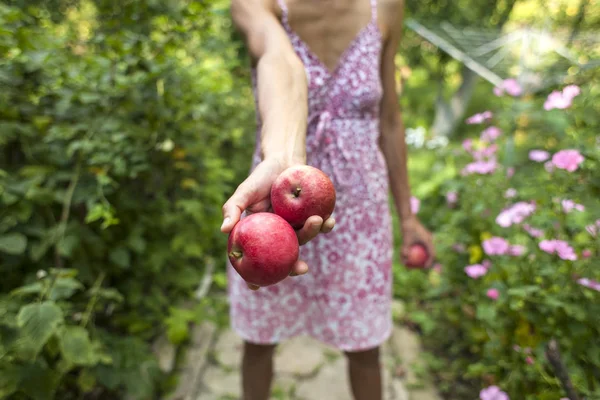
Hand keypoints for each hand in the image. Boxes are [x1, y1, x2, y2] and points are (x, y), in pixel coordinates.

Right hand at [221, 156, 335, 289]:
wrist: (284, 160)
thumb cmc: (261, 177)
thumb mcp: (245, 191)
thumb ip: (234, 209)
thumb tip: (224, 230)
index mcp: (261, 234)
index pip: (255, 259)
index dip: (254, 276)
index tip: (256, 287)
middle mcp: (279, 235)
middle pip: (286, 257)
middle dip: (295, 267)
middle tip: (302, 269)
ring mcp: (296, 226)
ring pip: (305, 238)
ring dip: (312, 233)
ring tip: (317, 221)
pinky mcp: (312, 216)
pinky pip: (320, 224)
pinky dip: (326, 224)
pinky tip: (329, 219)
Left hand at [400, 215, 434, 267]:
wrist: (407, 217)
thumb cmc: (407, 228)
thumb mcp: (405, 241)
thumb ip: (405, 252)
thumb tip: (404, 263)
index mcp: (428, 241)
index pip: (432, 254)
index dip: (430, 262)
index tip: (425, 268)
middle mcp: (428, 239)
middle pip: (430, 252)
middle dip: (426, 260)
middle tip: (420, 267)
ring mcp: (425, 237)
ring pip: (425, 249)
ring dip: (421, 255)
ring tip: (415, 262)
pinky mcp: (421, 235)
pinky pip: (421, 245)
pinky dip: (417, 250)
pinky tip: (409, 253)